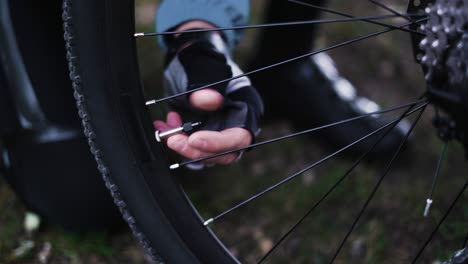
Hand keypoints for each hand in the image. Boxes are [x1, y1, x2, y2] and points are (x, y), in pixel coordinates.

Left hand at [155, 21, 262, 165]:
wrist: (193, 64)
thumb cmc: (203, 64)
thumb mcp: (202, 69)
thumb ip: (206, 85)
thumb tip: (211, 100)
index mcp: (247, 108)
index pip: (239, 137)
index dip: (218, 143)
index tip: (194, 139)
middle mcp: (237, 125)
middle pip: (224, 154)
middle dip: (196, 150)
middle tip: (172, 139)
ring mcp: (222, 133)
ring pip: (207, 154)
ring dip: (183, 146)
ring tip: (165, 129)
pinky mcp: (207, 137)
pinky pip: (194, 148)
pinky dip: (178, 141)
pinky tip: (164, 128)